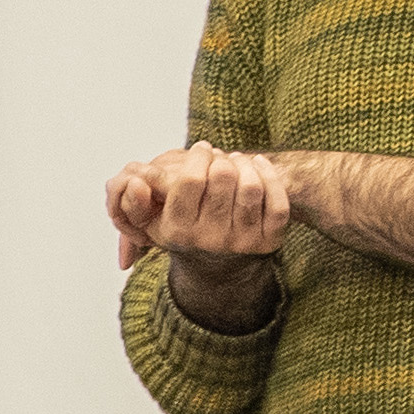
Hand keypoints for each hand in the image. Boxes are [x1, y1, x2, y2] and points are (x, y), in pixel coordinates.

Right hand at [108, 144, 291, 328]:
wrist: (218, 266)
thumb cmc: (184, 229)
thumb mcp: (152, 221)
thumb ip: (136, 199)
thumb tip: (135, 182)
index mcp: (179, 230)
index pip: (190, 180)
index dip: (198, 157)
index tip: (202, 147)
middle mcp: (210, 239)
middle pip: (223, 178)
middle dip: (222, 158)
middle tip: (221, 154)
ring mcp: (242, 242)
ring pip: (251, 188)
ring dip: (246, 164)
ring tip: (238, 159)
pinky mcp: (269, 242)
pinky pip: (278, 203)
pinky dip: (271, 177)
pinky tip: (259, 164)